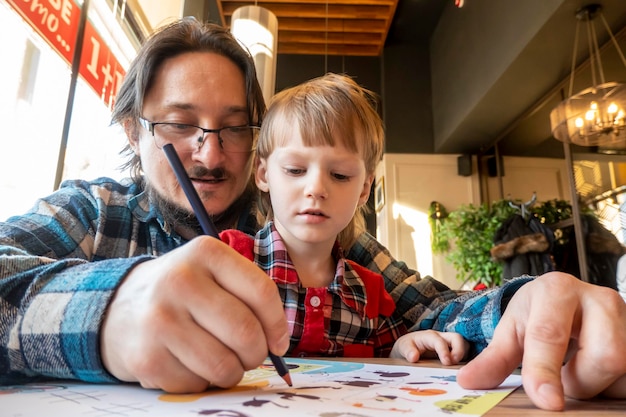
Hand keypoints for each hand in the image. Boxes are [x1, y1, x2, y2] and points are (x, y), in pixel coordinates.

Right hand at [100, 236, 288, 392]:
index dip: (278, 324)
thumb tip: (278, 341)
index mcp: (205, 252)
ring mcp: (159, 319)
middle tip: (250, 355)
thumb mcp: (211, 272)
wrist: (118, 308)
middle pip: (245, 332)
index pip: (261, 292)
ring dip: (232, 372)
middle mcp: (179, 280)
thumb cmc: (182, 292)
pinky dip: (201, 382)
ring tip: (222, 360)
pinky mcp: (146, 357)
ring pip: (224, 365)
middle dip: (257, 353)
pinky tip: (189, 363)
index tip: (279, 342)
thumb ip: (247, 294)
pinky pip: (197, 384)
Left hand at [390, 329, 468, 365]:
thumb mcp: (402, 347)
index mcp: (429, 336)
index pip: (439, 340)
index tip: (447, 362)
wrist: (408, 348)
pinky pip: (463, 355)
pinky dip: (464, 363)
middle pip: (457, 338)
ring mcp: (449, 345)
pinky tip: (460, 373)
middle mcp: (442, 338)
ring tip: (459, 370)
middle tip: (455, 364)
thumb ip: (407, 351)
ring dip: (464, 356)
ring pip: (463, 346)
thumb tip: (414, 357)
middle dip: (460, 350)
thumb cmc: (407, 346)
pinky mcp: (453, 354)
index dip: (444, 350)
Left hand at [456, 272, 625, 410]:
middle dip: (579, 381)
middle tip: (563, 376)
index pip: (549, 334)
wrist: (567, 297)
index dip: (546, 370)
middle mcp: (598, 298)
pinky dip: (614, 386)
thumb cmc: (537, 314)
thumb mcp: (512, 331)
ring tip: (579, 370)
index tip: (547, 402)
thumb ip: (494, 358)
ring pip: (623, 370)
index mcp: (557, 290)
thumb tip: (468, 382)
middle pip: (602, 357)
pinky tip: (598, 375)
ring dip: (598, 385)